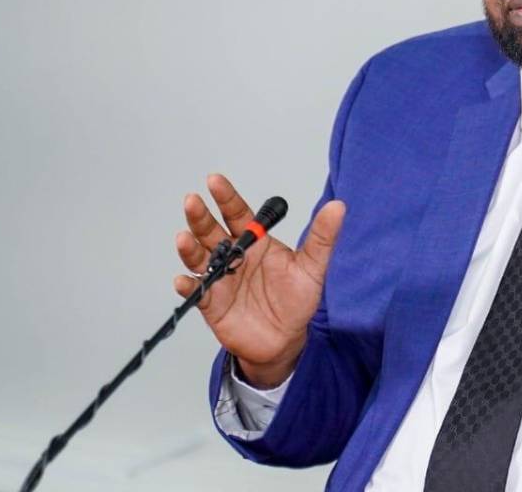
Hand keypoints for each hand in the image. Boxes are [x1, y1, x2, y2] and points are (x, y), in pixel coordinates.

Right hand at [173, 174, 344, 387]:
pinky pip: (196, 293)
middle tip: (192, 201)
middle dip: (200, 217)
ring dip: (189, 248)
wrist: (286, 339)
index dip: (226, 198)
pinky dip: (188, 287)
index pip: (237, 214)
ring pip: (199, 258)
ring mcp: (220, 279)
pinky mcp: (213, 304)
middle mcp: (233, 257)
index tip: (215, 180)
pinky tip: (184, 281)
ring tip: (184, 238)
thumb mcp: (314, 267)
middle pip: (212, 232)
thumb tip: (338, 206)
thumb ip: (322, 237)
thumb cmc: (297, 300)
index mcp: (256, 243)